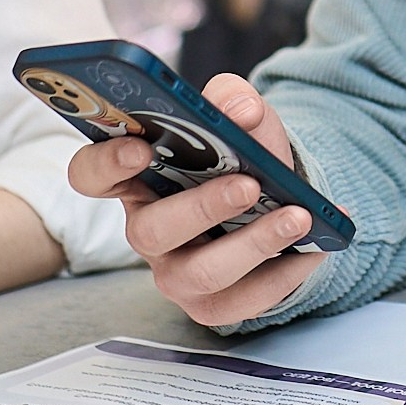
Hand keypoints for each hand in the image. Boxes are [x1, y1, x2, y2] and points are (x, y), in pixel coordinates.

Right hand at [67, 74, 323, 325]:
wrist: (276, 200)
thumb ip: (232, 99)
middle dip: (201, 206)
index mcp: (137, 179)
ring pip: (201, 272)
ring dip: (253, 243)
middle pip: (152, 230)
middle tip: (248, 184)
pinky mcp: (214, 305)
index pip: (91, 174)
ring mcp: (177, 273)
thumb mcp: (236, 118)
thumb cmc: (239, 157)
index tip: (140, 149)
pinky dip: (285, 273)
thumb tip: (242, 110)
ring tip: (297, 216)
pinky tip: (314, 248)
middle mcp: (148, 230)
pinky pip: (244, 301)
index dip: (106, 163)